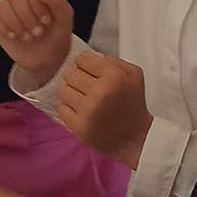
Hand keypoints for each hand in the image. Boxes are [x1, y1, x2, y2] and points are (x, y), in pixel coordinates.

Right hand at [0, 0, 73, 82]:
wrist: (48, 58)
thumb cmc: (57, 34)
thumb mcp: (64, 17)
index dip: (37, 5)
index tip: (46, 21)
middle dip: (27, 18)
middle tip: (38, 33)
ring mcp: (7, 8)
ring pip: (1, 5)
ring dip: (15, 24)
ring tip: (28, 37)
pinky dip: (1, 27)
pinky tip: (13, 36)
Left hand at [55, 51, 150, 166]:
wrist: (135, 138)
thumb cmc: (133, 103)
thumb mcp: (133, 74)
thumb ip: (112, 60)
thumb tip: (87, 59)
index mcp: (114, 76)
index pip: (82, 58)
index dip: (86, 64)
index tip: (92, 73)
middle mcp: (99, 92)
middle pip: (70, 73)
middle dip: (78, 78)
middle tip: (87, 87)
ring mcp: (87, 110)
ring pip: (62, 90)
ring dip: (71, 92)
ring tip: (82, 98)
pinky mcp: (78, 126)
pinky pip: (60, 107)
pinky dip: (68, 107)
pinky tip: (80, 110)